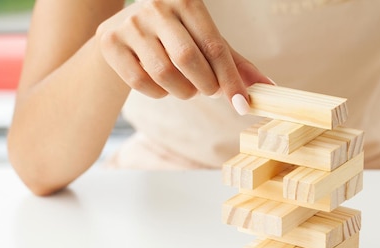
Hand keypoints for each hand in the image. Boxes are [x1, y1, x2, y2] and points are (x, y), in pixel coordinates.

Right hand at [95, 0, 270, 113]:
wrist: (125, 33)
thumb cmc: (176, 38)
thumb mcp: (206, 42)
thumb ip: (236, 64)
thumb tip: (269, 87)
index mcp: (185, 0)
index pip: (214, 46)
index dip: (230, 80)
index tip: (242, 105)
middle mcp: (156, 6)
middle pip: (188, 59)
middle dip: (205, 85)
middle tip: (208, 90)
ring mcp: (130, 23)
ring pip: (164, 73)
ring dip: (182, 92)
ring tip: (186, 88)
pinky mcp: (110, 42)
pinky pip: (140, 82)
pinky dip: (158, 93)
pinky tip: (162, 86)